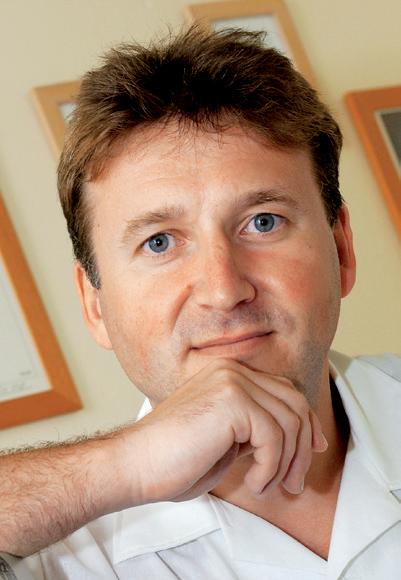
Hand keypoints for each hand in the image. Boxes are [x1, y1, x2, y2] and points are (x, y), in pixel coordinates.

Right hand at [121, 358, 326, 505]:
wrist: (135, 465)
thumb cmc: (175, 460)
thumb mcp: (227, 440)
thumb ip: (255, 429)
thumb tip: (299, 439)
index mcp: (229, 375)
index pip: (285, 391)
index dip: (306, 422)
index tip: (313, 450)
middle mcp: (232, 370)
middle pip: (294, 404)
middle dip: (302, 448)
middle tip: (294, 485)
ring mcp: (231, 381)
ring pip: (290, 422)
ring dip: (286, 464)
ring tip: (267, 486)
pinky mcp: (231, 401)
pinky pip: (274, 437)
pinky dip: (270, 468)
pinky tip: (253, 482)